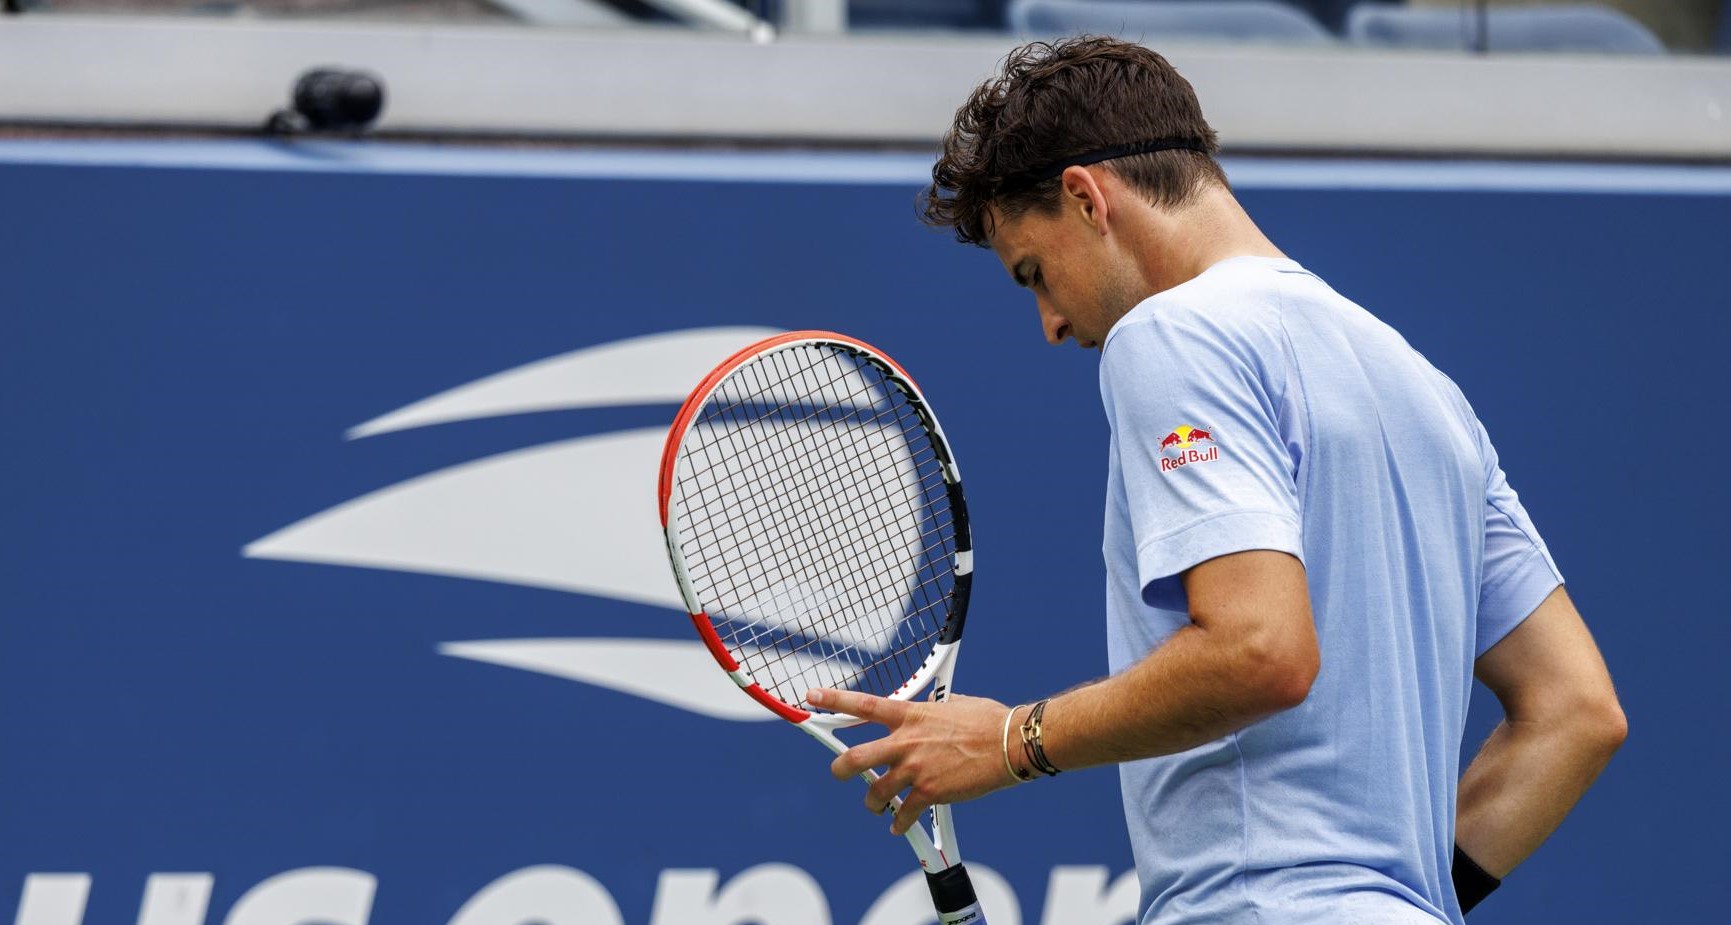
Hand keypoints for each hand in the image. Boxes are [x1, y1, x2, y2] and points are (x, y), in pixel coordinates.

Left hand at [807, 687, 1019, 835]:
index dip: (833, 701)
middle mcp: (906, 742)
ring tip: (876, 805)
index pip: (862, 705)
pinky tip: (899, 827)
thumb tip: (931, 704)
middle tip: (838, 771)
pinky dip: (900, 824)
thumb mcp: (954, 704)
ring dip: (872, 801)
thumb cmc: (988, 720)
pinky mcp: (930, 793)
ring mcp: (916, 769)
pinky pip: (905, 815)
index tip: (811, 697)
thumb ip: (934, 707)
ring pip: (875, 791)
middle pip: (855, 758)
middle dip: (840, 768)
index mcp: (910, 715)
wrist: (1009, 744)